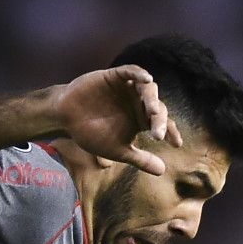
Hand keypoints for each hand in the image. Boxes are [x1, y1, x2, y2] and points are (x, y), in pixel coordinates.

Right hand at [55, 65, 183, 174]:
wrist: (66, 119)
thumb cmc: (92, 134)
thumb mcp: (118, 151)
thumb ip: (140, 159)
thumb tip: (163, 171)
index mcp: (141, 119)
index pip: (161, 124)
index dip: (170, 132)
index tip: (176, 144)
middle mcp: (138, 103)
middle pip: (157, 108)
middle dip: (159, 120)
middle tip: (158, 134)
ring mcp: (128, 89)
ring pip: (148, 89)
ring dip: (152, 99)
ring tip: (153, 111)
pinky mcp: (115, 77)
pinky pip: (130, 72)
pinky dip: (139, 74)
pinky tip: (146, 79)